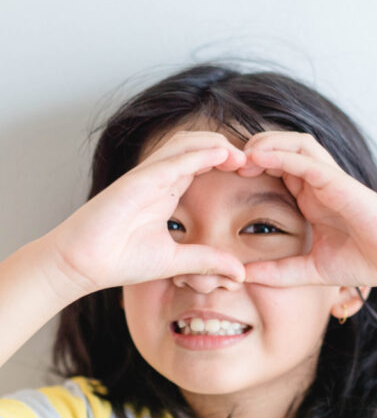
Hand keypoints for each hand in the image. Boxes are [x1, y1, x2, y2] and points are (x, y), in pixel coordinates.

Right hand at [47, 130, 249, 295]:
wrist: (80, 265)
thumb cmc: (119, 260)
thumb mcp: (175, 262)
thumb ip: (207, 261)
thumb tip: (240, 273)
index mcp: (166, 191)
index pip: (201, 164)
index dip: (227, 162)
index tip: (253, 172)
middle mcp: (158, 178)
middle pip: (197, 146)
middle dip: (227, 148)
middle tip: (254, 160)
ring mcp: (147, 176)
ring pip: (186, 144)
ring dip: (217, 144)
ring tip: (243, 154)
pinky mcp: (138, 180)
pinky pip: (173, 159)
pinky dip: (200, 153)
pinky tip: (223, 154)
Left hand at [237, 131, 376, 290]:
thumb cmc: (366, 262)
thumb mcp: (311, 270)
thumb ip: (280, 272)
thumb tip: (244, 277)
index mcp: (311, 198)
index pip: (275, 169)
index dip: (248, 168)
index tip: (221, 179)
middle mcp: (319, 183)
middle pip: (280, 147)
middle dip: (251, 149)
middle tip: (223, 162)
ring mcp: (331, 180)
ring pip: (294, 144)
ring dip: (265, 143)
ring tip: (240, 156)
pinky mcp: (341, 183)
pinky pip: (307, 160)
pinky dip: (282, 155)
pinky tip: (260, 158)